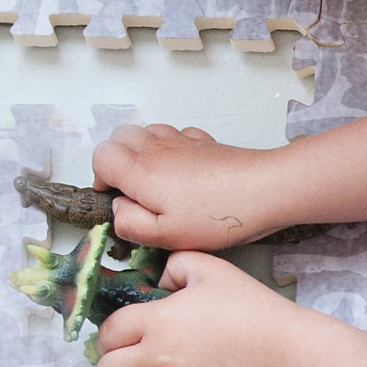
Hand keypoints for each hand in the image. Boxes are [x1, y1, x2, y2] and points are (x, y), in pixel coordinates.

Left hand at [92, 253, 301, 366]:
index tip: (123, 335)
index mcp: (157, 321)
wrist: (286, 351)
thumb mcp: (212, 269)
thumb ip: (175, 266)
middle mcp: (158, 358)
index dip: (111, 334)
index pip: (108, 333)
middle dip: (114, 365)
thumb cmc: (252, 307)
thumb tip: (157, 283)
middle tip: (132, 359)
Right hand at [94, 123, 295, 249]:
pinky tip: (185, 170)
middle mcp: (156, 147)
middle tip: (133, 190)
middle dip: (117, 160)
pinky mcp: (204, 142)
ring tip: (157, 182)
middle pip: (119, 136)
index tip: (115, 197)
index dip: (100, 176)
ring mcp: (181, 140)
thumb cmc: (217, 216)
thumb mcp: (165, 235)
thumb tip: (118, 208)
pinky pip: (176, 134)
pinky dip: (171, 147)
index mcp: (140, 170)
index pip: (100, 155)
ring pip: (147, 131)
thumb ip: (129, 223)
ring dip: (142, 151)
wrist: (266, 189)